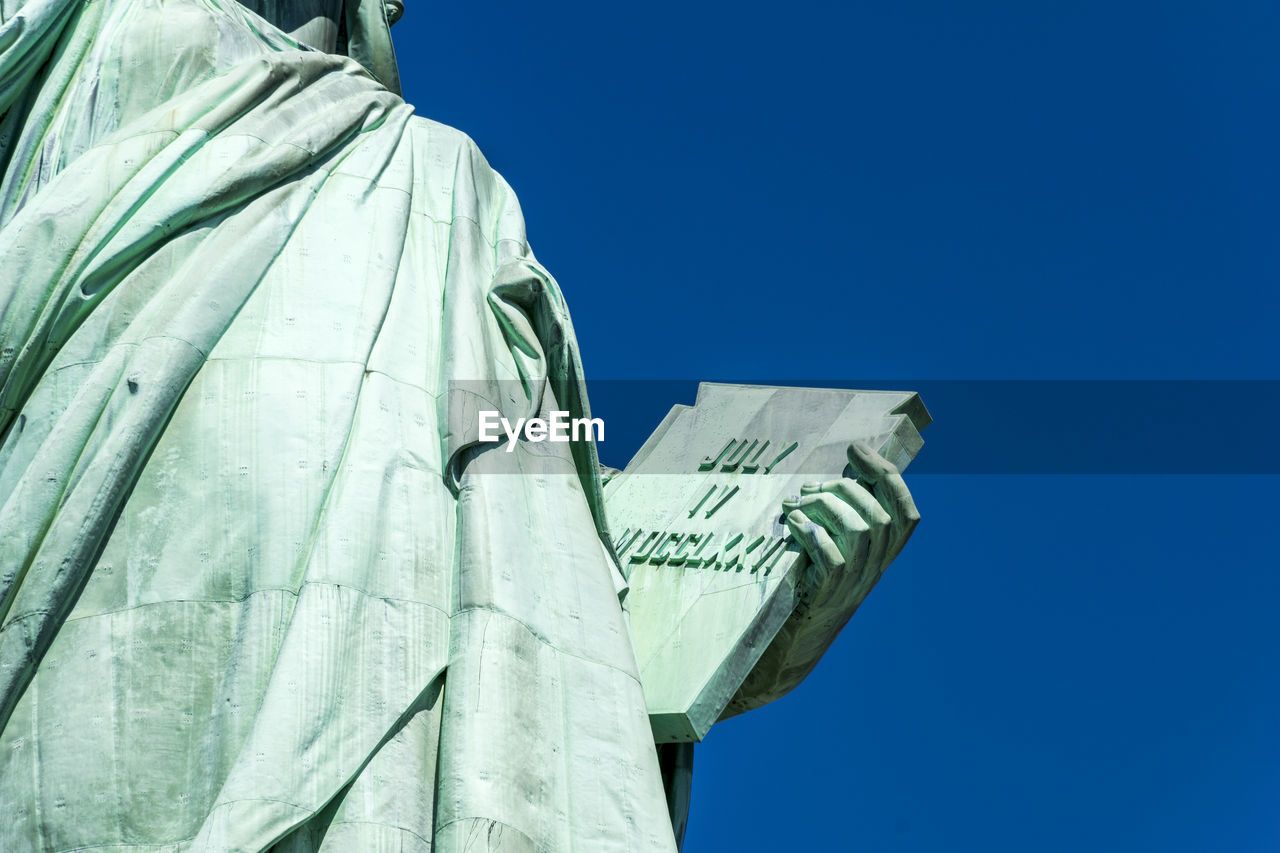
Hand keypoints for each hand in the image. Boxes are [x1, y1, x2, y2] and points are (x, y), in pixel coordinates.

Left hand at [781, 440, 919, 601]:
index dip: (886, 476)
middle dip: (845, 488)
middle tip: (809, 486)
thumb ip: (845, 516)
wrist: (798, 634)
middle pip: (880, 517)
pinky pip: (831, 557)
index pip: (906, 514)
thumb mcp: (837, 547)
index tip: (857, 449)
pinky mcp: (830, 592)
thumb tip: (839, 473)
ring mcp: (855, 583)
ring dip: (824, 506)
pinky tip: (792, 523)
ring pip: (858, 532)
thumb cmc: (813, 579)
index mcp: (882, 554)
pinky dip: (811, 533)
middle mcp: (876, 568)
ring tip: (795, 503)